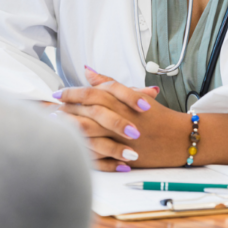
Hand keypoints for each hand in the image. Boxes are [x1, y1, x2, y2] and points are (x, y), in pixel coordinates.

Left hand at [54, 67, 189, 171]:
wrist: (180, 139)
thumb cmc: (157, 116)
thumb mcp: (134, 96)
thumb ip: (109, 82)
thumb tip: (87, 70)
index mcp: (123, 102)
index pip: (92, 94)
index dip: (72, 93)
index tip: (57, 94)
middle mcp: (121, 119)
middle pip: (86, 112)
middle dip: (65, 110)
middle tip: (47, 109)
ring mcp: (121, 139)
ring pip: (89, 133)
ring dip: (68, 128)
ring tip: (53, 124)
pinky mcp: (123, 157)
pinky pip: (98, 154)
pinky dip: (82, 149)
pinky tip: (69, 145)